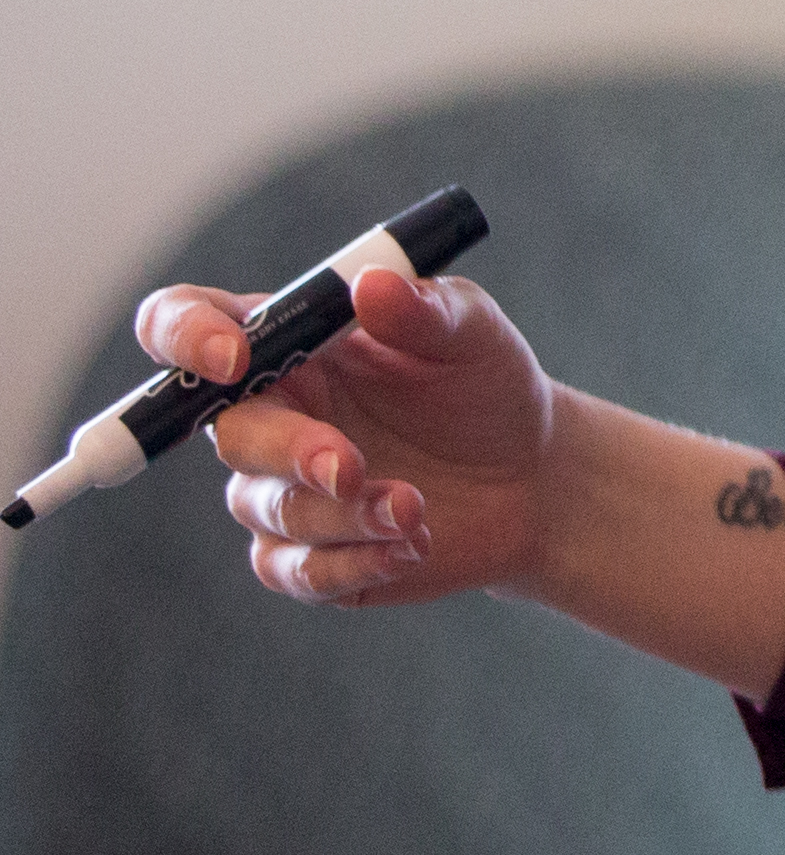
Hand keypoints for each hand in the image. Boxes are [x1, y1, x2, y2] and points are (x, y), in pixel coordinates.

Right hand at [138, 266, 560, 609]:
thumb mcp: (474, 335)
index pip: (187, 323)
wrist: (531, 477)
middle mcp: (269, 415)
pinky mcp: (303, 556)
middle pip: (228, 433)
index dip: (184, 334)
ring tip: (416, 507)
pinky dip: (354, 561)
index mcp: (289, 345)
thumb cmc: (487, 388)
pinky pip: (295, 569)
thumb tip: (370, 285)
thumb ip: (424, 309)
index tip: (232, 357)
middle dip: (289, 451)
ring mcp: (278, 489)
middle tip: (352, 465)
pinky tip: (411, 545)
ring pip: (270, 508)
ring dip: (345, 513)